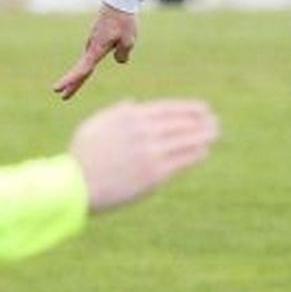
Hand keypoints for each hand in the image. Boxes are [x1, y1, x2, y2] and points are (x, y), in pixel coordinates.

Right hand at [53, 5, 138, 99]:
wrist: (118, 3)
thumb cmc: (123, 22)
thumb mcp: (128, 40)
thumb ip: (123, 54)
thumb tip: (119, 60)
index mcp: (97, 49)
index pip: (83, 69)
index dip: (71, 80)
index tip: (57, 89)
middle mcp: (91, 48)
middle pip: (82, 70)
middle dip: (73, 84)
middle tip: (62, 96)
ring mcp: (93, 43)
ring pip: (89, 62)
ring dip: (82, 76)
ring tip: (72, 87)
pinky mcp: (97, 40)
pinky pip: (97, 53)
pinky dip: (96, 60)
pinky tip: (114, 44)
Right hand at [70, 100, 218, 213]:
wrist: (75, 187)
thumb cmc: (82, 157)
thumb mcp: (94, 126)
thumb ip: (116, 113)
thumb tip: (134, 104)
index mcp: (129, 117)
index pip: (168, 109)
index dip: (189, 108)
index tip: (203, 108)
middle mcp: (143, 132)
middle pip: (181, 123)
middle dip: (201, 121)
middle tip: (214, 121)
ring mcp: (150, 152)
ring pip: (186, 140)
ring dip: (204, 136)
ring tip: (214, 133)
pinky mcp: (155, 173)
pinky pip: (182, 160)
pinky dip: (196, 154)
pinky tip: (204, 151)